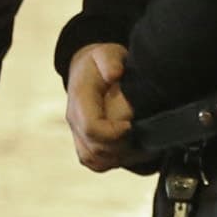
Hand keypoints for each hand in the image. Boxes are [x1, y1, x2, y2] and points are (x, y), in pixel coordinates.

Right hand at [65, 44, 135, 173]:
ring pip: (96, 161)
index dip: (114, 133)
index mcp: (79, 100)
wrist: (86, 70)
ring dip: (121, 157)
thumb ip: (110, 61)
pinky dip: (115, 161)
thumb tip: (115, 73)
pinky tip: (131, 149)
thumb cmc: (99, 62)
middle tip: (141, 134)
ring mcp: (78, 135)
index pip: (91, 128)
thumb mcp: (106, 53)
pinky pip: (96, 164)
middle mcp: (74, 121)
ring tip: (139, 143)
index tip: (131, 125)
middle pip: (96, 150)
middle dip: (123, 147)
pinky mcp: (85, 144)